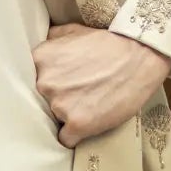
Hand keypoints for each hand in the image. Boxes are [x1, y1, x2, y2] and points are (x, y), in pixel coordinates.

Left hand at [32, 24, 170, 146]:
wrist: (141, 57)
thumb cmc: (109, 43)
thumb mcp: (74, 31)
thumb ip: (52, 39)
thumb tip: (41, 46)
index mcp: (40, 59)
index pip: (28, 80)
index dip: (44, 85)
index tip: (57, 85)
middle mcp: (45, 83)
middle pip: (39, 101)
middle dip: (55, 100)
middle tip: (76, 95)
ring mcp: (60, 105)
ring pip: (52, 120)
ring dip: (66, 116)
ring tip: (87, 105)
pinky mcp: (78, 125)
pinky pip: (65, 139)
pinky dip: (74, 136)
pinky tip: (86, 125)